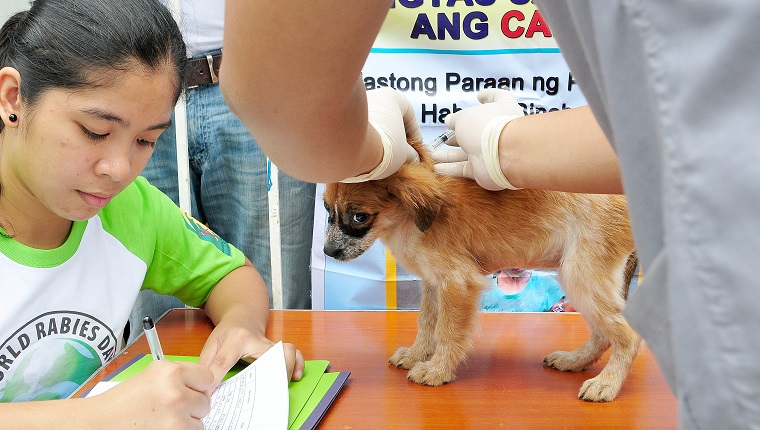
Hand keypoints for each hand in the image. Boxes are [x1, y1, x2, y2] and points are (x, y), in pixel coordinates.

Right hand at [96, 360, 213, 428]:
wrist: (99, 423)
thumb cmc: (122, 402)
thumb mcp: (151, 375)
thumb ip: (179, 375)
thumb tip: (204, 383)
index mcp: (170, 372)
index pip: (207, 377)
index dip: (198, 385)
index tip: (191, 390)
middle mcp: (176, 392)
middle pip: (205, 400)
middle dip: (192, 405)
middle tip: (171, 407)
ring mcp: (176, 417)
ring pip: (200, 421)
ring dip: (186, 421)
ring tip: (164, 418)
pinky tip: (162, 427)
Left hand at [198, 324, 304, 392]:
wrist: (243, 315)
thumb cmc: (228, 332)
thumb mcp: (211, 344)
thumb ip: (205, 364)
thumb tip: (200, 387)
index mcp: (235, 338)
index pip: (223, 361)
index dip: (215, 380)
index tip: (208, 397)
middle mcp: (257, 340)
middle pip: (264, 357)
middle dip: (263, 376)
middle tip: (258, 395)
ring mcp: (270, 344)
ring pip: (285, 352)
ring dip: (286, 369)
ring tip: (279, 386)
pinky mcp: (279, 348)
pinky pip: (296, 353)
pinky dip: (298, 364)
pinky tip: (295, 377)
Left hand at [341, 87, 420, 181]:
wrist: (343, 148)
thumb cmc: (379, 146)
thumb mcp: (403, 153)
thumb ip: (411, 154)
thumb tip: (412, 158)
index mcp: (391, 97)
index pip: (408, 115)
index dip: (414, 135)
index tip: (415, 151)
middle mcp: (370, 96)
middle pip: (387, 120)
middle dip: (393, 139)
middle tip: (397, 157)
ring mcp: (350, 105)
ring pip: (369, 125)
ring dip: (375, 141)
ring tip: (378, 160)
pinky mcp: (334, 117)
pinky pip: (352, 130)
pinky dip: (358, 142)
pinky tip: (361, 157)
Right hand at [432, 89, 523, 190]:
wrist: (500, 155)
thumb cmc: (485, 126)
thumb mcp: (464, 117)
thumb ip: (455, 119)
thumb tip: (449, 121)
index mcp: (500, 110)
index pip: (498, 98)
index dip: (488, 95)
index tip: (479, 96)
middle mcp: (497, 131)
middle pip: (476, 132)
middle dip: (460, 135)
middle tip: (447, 137)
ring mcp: (491, 151)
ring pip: (467, 153)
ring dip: (450, 155)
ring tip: (434, 155)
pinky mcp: (484, 169)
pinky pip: (465, 168)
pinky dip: (451, 168)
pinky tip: (437, 168)